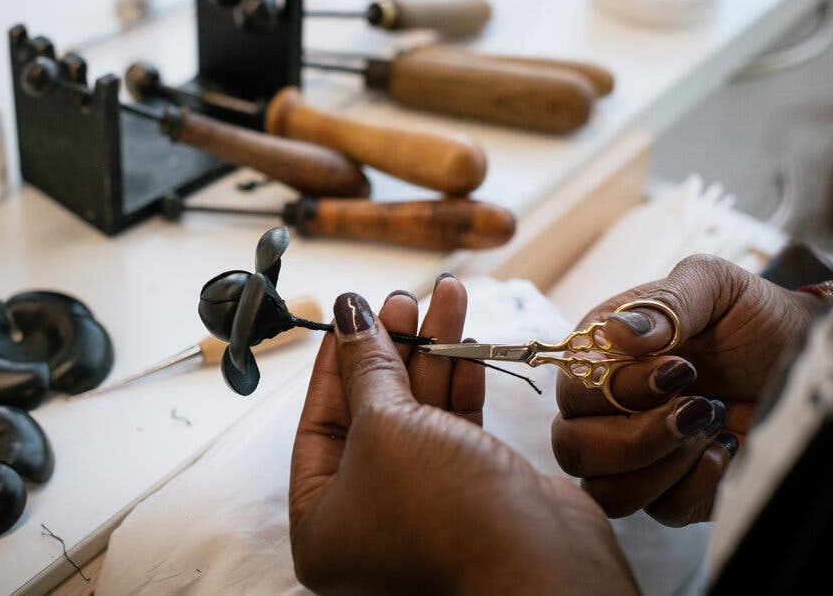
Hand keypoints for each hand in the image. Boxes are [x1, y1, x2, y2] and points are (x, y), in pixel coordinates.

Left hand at [290, 277, 636, 594]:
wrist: (538, 560)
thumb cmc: (441, 506)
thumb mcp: (386, 424)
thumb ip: (367, 365)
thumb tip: (349, 313)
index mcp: (322, 522)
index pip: (318, 424)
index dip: (335, 363)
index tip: (352, 311)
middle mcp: (367, 518)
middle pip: (372, 413)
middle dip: (392, 349)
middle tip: (404, 299)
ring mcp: (422, 506)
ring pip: (419, 413)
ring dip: (434, 352)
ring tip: (446, 295)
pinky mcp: (470, 492)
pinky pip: (454, 426)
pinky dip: (460, 381)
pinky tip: (465, 340)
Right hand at [552, 254, 823, 525]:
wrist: (806, 353)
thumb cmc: (752, 316)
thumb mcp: (714, 287)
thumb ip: (665, 303)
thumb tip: (617, 334)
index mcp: (600, 357)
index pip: (570, 389)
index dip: (617, 390)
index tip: (681, 370)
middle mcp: (606, 409)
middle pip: (571, 448)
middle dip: (634, 437)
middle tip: (696, 406)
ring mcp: (635, 454)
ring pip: (605, 491)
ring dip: (660, 465)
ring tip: (709, 425)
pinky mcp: (672, 490)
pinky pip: (659, 511)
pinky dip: (695, 484)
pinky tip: (724, 447)